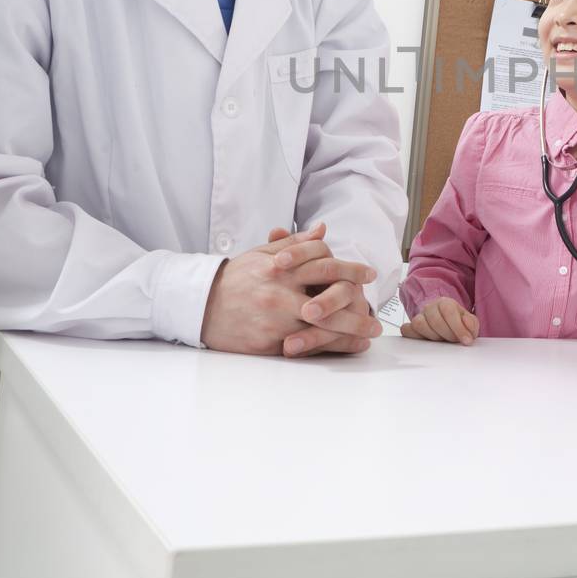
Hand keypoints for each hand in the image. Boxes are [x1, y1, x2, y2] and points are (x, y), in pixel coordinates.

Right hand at [200, 222, 380, 356]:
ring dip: (352, 331)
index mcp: (280, 267)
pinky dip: (330, 347)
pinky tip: (347, 347)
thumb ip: (295, 244)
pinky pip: (306, 347)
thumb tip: (324, 230)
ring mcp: (275, 320)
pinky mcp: (269, 343)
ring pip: (323, 326)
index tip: (367, 274)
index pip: (324, 263)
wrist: (200, 307)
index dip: (350, 268)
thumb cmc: (235, 279)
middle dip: (358, 305)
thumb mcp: (262, 254)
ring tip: (370, 335)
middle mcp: (280, 292)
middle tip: (376, 312)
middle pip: (330, 297)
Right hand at [400, 296, 478, 344]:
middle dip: (447, 334)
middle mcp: (430, 308)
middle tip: (454, 341)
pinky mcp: (410, 327)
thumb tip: (467, 323)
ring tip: (442, 341)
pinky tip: (427, 342)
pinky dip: (414, 337)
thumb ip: (471, 323)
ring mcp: (419, 317)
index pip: (449, 311)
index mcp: (445, 303)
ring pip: (419, 324)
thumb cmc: (457, 323)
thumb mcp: (469, 322)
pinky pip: (406, 330)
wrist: (446, 324)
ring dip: (433, 337)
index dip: (458, 327)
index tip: (466, 340)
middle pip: (434, 320)